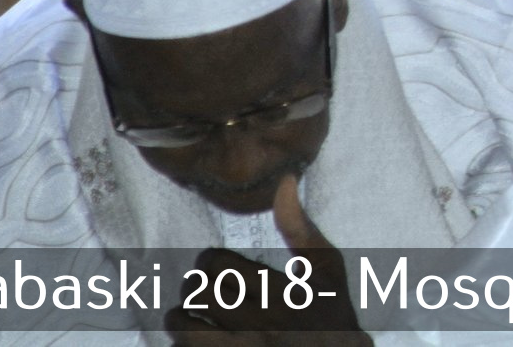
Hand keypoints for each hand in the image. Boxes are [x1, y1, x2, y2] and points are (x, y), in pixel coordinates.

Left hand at [164, 175, 370, 345]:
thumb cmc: (333, 316)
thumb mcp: (327, 270)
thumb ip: (300, 228)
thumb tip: (284, 182)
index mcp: (281, 294)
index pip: (219, 266)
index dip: (209, 260)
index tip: (214, 264)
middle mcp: (260, 325)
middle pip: (199, 294)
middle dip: (193, 287)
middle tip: (199, 288)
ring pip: (185, 329)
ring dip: (179, 320)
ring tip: (186, 315)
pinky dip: (183, 343)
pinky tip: (194, 338)